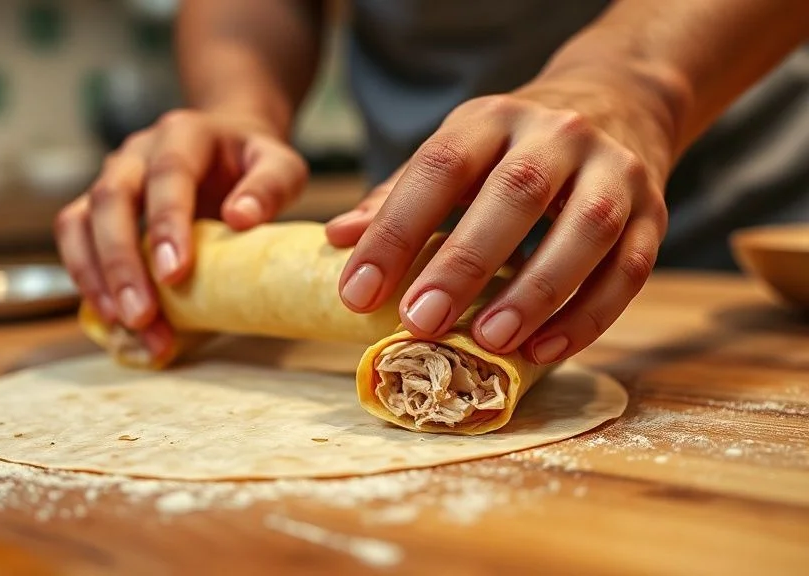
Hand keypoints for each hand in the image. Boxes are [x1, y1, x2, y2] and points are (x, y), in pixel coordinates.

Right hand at [55, 109, 307, 357]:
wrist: (227, 144)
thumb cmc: (252, 161)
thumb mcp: (280, 164)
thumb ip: (269, 186)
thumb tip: (242, 218)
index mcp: (183, 135)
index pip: (169, 175)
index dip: (167, 224)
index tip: (175, 274)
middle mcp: (137, 153)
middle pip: (111, 199)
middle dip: (121, 262)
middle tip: (140, 315)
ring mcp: (111, 179)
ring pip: (80, 222)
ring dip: (95, 277)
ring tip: (124, 325)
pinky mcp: (96, 207)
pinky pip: (74, 239)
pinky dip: (85, 278)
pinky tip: (111, 316)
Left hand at [326, 79, 670, 364]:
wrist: (616, 103)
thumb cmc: (511, 149)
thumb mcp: (455, 154)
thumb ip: (399, 198)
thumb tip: (336, 238)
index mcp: (492, 119)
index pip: (438, 167)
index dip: (395, 230)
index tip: (358, 291)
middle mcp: (557, 135)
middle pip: (515, 194)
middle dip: (465, 263)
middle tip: (421, 322)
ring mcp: (614, 170)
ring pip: (584, 230)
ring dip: (536, 292)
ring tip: (491, 343)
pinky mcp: (654, 211)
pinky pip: (630, 267)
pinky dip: (589, 315)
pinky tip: (546, 351)